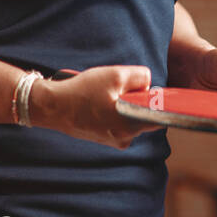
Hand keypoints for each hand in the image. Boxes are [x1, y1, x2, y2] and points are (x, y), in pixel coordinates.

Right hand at [28, 65, 161, 149]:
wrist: (52, 107)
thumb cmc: (83, 91)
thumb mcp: (116, 75)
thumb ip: (141, 77)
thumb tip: (149, 86)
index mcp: (131, 125)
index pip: (161, 118)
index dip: (162, 104)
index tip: (164, 96)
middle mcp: (125, 138)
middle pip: (144, 115)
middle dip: (137, 100)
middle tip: (119, 88)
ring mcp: (114, 141)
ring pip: (130, 118)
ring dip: (124, 106)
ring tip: (104, 95)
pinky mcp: (104, 139)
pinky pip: (118, 123)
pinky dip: (113, 112)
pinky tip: (98, 103)